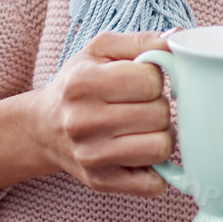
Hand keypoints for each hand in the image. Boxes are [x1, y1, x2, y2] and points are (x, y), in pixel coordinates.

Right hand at [23, 29, 174, 197]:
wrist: (44, 127)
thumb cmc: (78, 84)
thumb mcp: (100, 51)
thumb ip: (140, 41)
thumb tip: (178, 37)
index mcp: (83, 83)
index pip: (151, 80)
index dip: (154, 78)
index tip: (141, 81)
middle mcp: (82, 121)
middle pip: (160, 114)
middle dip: (159, 107)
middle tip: (143, 106)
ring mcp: (91, 156)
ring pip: (161, 148)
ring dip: (161, 137)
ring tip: (144, 129)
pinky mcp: (101, 183)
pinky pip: (154, 184)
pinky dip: (157, 170)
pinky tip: (141, 154)